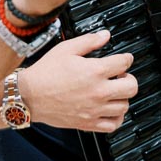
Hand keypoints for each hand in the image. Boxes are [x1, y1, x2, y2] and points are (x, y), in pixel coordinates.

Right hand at [19, 29, 137, 131]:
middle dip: (129, 79)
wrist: (29, 95)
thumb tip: (105, 35)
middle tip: (121, 76)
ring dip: (123, 97)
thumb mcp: (66, 49)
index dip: (126, 58)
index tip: (125, 58)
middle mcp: (98, 92)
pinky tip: (111, 110)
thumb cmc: (45, 73)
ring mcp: (94, 109)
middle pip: (131, 87)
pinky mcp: (88, 123)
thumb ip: (89, 41)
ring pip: (124, 106)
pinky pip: (113, 125)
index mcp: (94, 71)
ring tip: (114, 92)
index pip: (124, 63)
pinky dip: (117, 118)